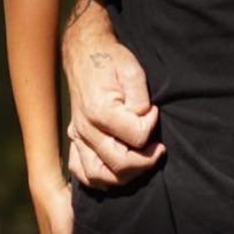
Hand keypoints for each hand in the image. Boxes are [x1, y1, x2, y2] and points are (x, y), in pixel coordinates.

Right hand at [61, 0, 163, 187]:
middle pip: (119, 164)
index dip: (152, 127)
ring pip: (99, 177)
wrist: (85, 54)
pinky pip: (82, 173)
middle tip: (159, 149)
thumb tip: (145, 119)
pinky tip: (118, 171)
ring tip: (144, 162)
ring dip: (126, 176)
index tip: (155, 111)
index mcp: (100, 111)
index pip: (136, 137)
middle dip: (146, 161)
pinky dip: (100, 179)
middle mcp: (84, 129)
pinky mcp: (74, 140)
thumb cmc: (112, 60)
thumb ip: (139, 98)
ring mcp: (77, 137)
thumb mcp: (132, 70)